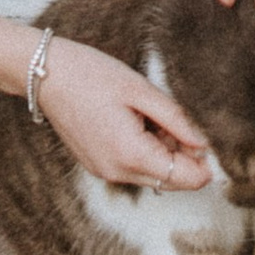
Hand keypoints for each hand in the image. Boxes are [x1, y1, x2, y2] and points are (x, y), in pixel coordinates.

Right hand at [0, 3, 209, 189]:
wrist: (46, 74)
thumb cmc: (92, 74)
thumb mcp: (140, 90)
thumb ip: (177, 119)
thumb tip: (206, 143)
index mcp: (130, 155)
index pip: (186, 179)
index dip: (205, 162)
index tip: (208, 133)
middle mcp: (117, 173)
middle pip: (171, 180)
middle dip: (184, 153)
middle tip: (176, 115)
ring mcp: (105, 172)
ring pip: (153, 173)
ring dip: (164, 150)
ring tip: (150, 112)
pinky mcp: (98, 166)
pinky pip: (134, 167)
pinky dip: (145, 149)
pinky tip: (136, 119)